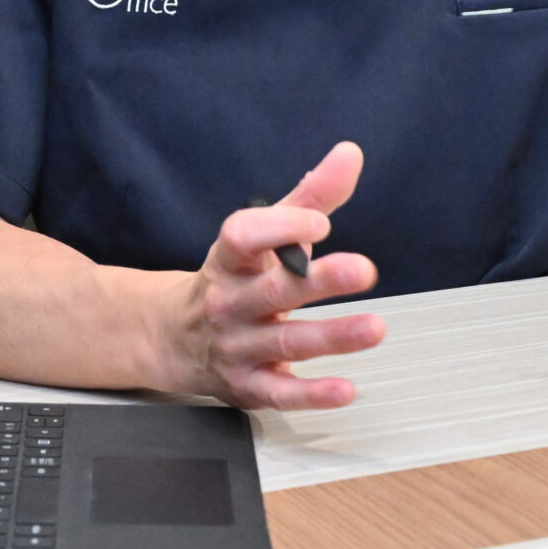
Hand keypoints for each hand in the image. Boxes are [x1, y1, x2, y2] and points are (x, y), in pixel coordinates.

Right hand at [155, 141, 383, 408]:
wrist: (173, 338)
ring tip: (373, 327)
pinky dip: (312, 395)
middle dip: (317, 280)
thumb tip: (350, 153)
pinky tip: (346, 389)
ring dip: (331, 336)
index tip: (320, 221)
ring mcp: (236, 347)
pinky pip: (280, 393)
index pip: (243, 238)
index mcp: (230, 260)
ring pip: (284, 342)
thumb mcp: (266, 234)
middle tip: (363, 269)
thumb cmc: (235, 277)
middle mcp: (229, 303)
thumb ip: (311, 196)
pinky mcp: (248, 386)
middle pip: (271, 290)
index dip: (280, 227)